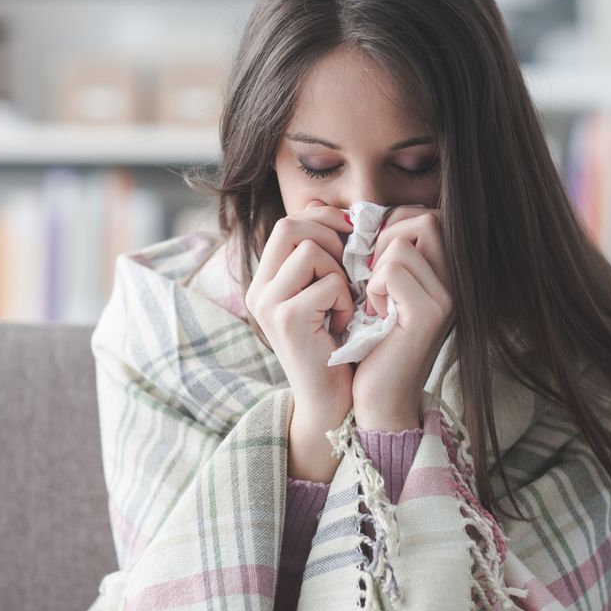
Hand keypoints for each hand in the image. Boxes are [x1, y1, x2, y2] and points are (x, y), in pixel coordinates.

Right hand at [244, 199, 355, 479]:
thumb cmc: (336, 345)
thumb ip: (322, 256)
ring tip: (343, 303)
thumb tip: (329, 209)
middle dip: (332, 237)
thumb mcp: (325, 294)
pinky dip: (346, 301)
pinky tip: (343, 324)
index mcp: (266, 280)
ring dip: (340, 273)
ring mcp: (268, 304)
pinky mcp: (286, 319)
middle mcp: (259, 289)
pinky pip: (328, 283)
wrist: (330, 401)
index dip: (324, 220)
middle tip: (350, 266)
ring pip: (312, 250)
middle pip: (291, 226)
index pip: (288, 222)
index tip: (351, 235)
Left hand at [352, 207, 454, 430]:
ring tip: (376, 301)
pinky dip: (373, 288)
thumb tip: (354, 213)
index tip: (373, 261)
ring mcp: (447, 297)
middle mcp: (456, 281)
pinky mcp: (429, 313)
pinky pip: (392, 269)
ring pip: (403, 243)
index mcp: (446, 272)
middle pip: (423, 219)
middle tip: (371, 277)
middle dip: (384, 239)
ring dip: (376, 269)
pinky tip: (376, 314)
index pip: (425, 216)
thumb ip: (381, 252)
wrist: (379, 396)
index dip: (392, 226)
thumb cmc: (372, 341)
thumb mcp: (379, 289)